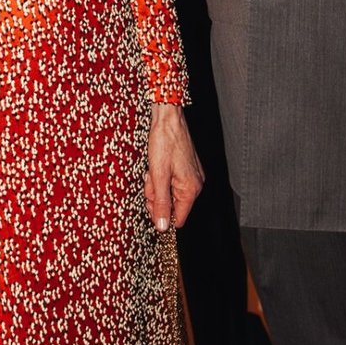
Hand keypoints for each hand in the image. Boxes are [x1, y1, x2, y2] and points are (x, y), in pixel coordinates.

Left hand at [145, 104, 202, 232]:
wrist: (168, 118)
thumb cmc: (164, 142)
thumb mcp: (157, 175)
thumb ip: (160, 203)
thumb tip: (163, 226)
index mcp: (191, 189)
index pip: (178, 218)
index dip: (162, 215)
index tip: (150, 203)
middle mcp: (195, 184)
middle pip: (172, 205)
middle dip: (156, 195)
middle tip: (150, 179)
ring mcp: (191, 175)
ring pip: (169, 192)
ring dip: (156, 184)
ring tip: (153, 169)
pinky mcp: (186, 168)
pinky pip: (171, 181)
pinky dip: (161, 176)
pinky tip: (157, 165)